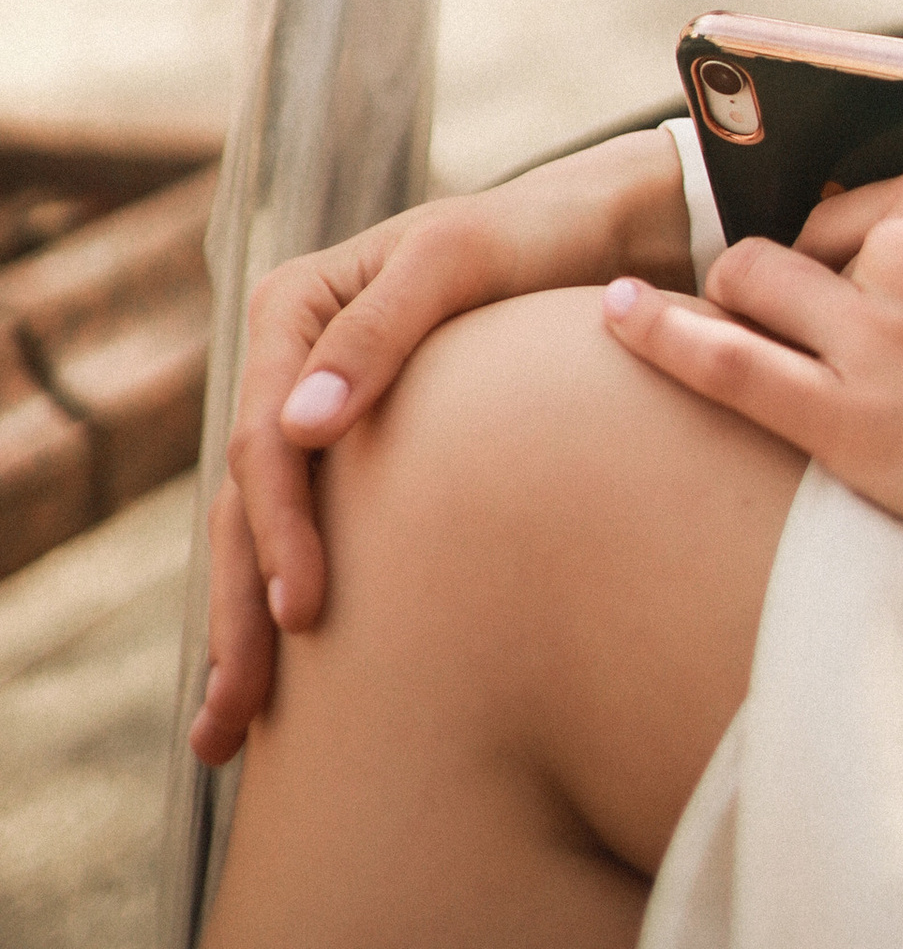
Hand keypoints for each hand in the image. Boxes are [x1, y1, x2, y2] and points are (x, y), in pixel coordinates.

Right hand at [188, 130, 689, 766]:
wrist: (606, 234)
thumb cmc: (537, 237)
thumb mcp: (460, 260)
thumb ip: (381, 330)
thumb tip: (296, 425)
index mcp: (292, 308)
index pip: (263, 439)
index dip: (276, 530)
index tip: (301, 614)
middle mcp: (290, 363)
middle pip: (246, 503)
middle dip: (235, 612)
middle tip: (231, 722)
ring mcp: (319, 413)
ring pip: (261, 534)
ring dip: (243, 631)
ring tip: (228, 737)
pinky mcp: (357, 455)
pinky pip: (309, 532)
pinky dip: (285, 602)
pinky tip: (285, 692)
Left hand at [603, 166, 902, 561]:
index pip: (862, 203)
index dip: (849, 239)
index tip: (840, 266)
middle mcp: (901, 255)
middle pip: (799, 245)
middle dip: (793, 273)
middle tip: (805, 315)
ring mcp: (870, 342)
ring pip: (753, 290)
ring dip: (736, 298)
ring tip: (715, 315)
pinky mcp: (848, 427)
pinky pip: (727, 368)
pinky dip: (661, 336)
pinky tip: (613, 315)